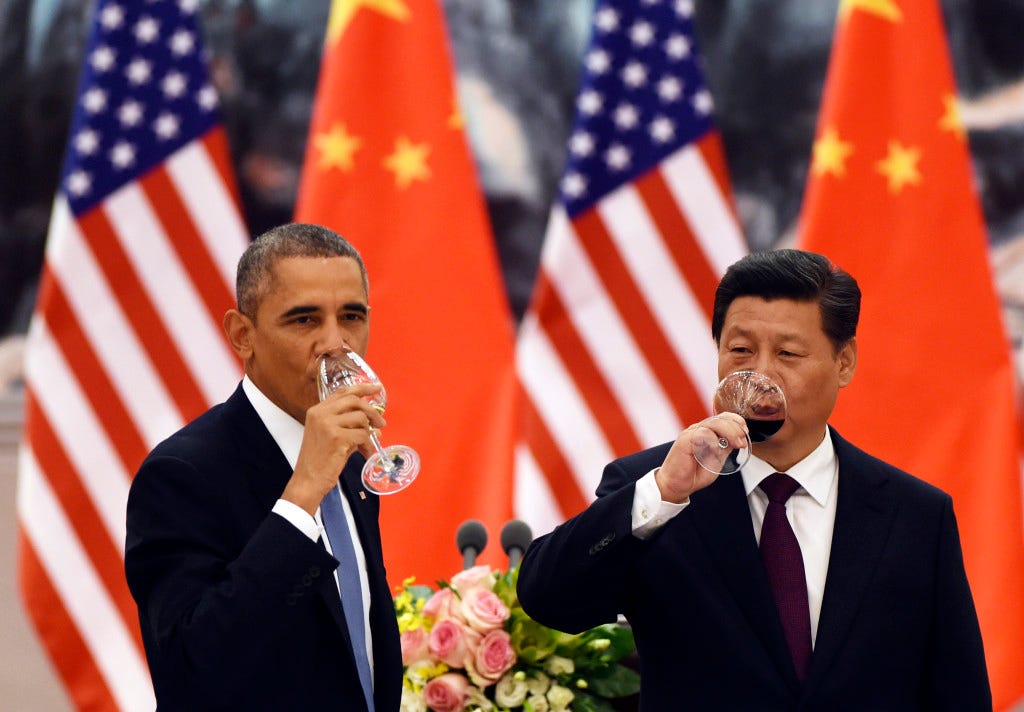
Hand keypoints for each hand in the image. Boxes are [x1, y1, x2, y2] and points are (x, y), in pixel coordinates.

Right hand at [282, 383, 385, 513]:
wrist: (308, 480)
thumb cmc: (320, 461)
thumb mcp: (332, 437)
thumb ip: (350, 426)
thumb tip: (375, 424)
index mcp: (317, 411)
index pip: (343, 392)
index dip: (362, 388)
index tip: (377, 388)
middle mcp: (320, 414)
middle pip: (354, 400)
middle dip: (372, 411)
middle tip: (381, 423)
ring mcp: (328, 424)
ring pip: (361, 419)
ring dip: (368, 433)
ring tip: (366, 446)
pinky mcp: (337, 437)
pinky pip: (363, 435)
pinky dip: (367, 445)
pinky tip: (365, 453)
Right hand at [655, 413, 747, 502]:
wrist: (675, 486)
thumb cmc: (693, 474)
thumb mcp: (716, 461)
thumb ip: (725, 450)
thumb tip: (739, 441)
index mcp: (705, 432)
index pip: (722, 417)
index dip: (736, 421)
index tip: (746, 432)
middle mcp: (697, 430)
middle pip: (719, 418)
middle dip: (736, 428)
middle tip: (743, 442)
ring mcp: (690, 434)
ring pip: (712, 423)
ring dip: (729, 432)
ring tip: (737, 444)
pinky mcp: (684, 441)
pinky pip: (701, 434)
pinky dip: (713, 440)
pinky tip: (718, 448)